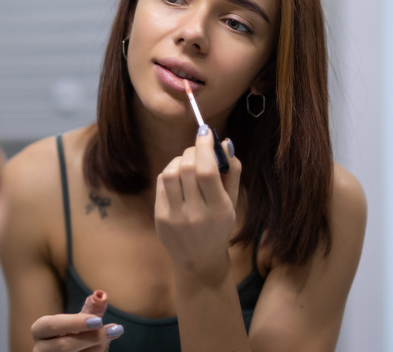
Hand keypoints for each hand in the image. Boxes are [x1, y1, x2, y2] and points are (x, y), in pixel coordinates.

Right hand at [30, 290, 123, 351]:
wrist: (65, 350)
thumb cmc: (71, 332)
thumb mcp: (79, 320)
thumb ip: (90, 309)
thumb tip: (102, 296)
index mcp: (39, 330)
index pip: (53, 325)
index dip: (75, 322)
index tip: (99, 320)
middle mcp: (40, 350)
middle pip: (63, 345)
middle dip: (91, 337)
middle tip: (115, 330)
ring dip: (96, 348)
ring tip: (111, 336)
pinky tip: (104, 346)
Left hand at [154, 126, 240, 282]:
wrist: (199, 260)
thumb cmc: (219, 226)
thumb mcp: (232, 202)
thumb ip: (232, 172)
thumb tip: (224, 142)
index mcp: (219, 209)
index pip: (207, 170)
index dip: (204, 145)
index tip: (205, 131)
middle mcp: (195, 214)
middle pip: (187, 168)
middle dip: (192, 150)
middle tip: (198, 149)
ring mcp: (175, 216)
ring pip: (171, 172)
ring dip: (180, 160)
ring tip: (188, 164)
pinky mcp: (160, 216)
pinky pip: (162, 182)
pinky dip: (170, 172)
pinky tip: (179, 178)